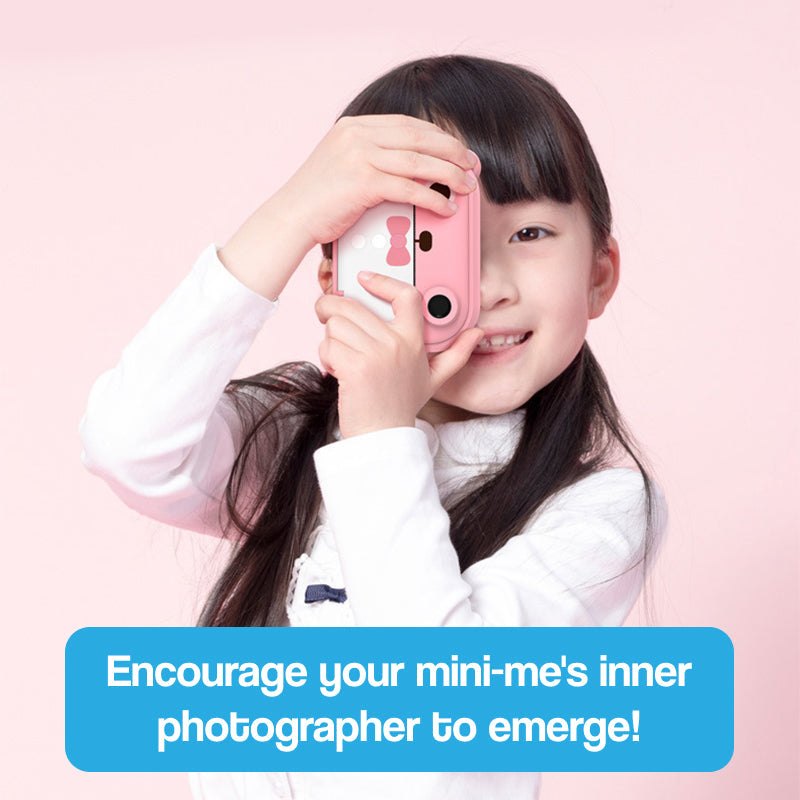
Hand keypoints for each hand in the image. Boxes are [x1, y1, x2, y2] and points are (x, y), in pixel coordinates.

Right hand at [278, 113, 480, 247]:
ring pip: (419, 161)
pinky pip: (409, 188)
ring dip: (449, 174)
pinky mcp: (362, 181)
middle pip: (419, 137)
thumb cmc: (317, 201)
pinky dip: (433, 198)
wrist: (290, 218)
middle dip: (452, 152)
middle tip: (472, 166)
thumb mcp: (342, 166)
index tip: (458, 150)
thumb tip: (409, 167)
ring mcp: (359, 155)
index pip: (408, 125)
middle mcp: (358, 135)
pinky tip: (446, 207)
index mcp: (354, 126)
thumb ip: (371, 158)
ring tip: (467, 186)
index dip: (439, 137)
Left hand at [315, 271, 483, 438]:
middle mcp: (397, 343)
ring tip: (342, 354)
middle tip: (328, 317)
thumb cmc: (402, 404)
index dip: (382, 281)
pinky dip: (327, 357)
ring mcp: (376, 354)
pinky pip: (328, 344)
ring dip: (331, 338)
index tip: (364, 278)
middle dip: (332, 309)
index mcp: (415, 340)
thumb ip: (456, 353)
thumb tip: (476, 334)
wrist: (384, 435)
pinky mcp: (355, 367)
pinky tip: (338, 370)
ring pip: (336, 323)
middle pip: (353, 305)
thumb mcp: (434, 378)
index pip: (406, 296)